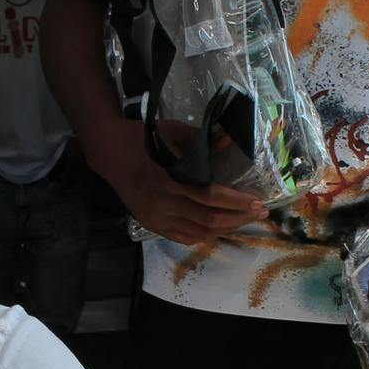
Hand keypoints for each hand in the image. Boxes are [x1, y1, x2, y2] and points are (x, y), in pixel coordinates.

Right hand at [81, 119, 266, 246]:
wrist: (109, 153)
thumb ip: (200, 140)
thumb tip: (228, 143)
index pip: (210, 196)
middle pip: (209, 218)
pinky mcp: (152, 224)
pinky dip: (205, 236)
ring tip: (244, 220)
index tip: (257, 201)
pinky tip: (220, 229)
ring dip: (226, 228)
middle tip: (259, 213)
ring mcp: (156, 217)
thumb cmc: (143, 139)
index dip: (236, 201)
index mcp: (168, 179)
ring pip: (199, 232)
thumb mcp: (172, 131)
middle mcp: (163, 202)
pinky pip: (184, 237)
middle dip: (239, 217)